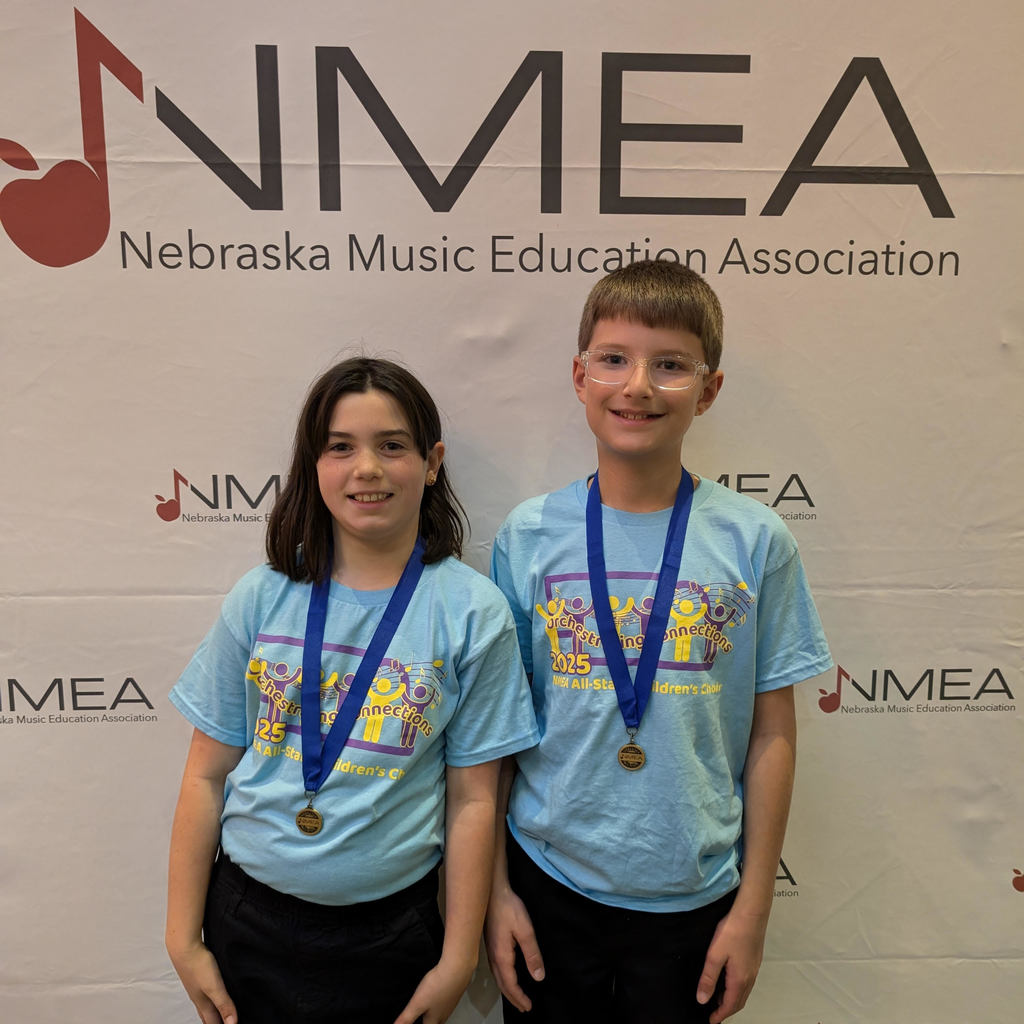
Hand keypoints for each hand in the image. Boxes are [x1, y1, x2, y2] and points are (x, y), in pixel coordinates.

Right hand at [167, 940, 237, 1023]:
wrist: (183, 945)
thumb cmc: (197, 965)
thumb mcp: (214, 987)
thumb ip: (223, 1004)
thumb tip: (232, 1023)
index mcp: (202, 1003)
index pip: (212, 1022)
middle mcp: (198, 996)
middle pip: (207, 1015)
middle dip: (216, 1021)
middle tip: (224, 1023)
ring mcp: (196, 985)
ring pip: (205, 1002)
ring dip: (213, 1009)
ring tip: (219, 1012)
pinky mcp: (197, 974)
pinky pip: (204, 990)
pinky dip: (210, 995)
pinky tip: (213, 989)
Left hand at [393, 957, 475, 1023]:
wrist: (457, 968)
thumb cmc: (438, 985)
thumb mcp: (417, 1003)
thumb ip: (406, 1018)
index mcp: (435, 1019)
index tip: (415, 1022)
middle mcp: (444, 1013)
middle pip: (436, 1022)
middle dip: (428, 1021)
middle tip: (423, 1018)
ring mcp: (451, 1001)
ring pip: (442, 1011)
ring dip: (435, 1011)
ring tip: (428, 1009)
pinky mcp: (455, 990)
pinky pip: (447, 999)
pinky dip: (441, 999)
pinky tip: (438, 992)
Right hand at [484, 887, 544, 1011]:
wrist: (491, 891)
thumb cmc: (509, 909)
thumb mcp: (525, 930)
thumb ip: (532, 954)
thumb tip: (539, 977)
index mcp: (502, 957)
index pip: (510, 984)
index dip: (519, 997)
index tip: (528, 1007)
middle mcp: (493, 957)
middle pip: (502, 984)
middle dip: (513, 998)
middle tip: (523, 1008)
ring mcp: (489, 950)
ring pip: (497, 977)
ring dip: (507, 989)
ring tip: (515, 997)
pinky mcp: (489, 943)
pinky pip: (496, 969)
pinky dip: (502, 979)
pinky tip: (506, 975)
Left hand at [695, 905, 767, 1023]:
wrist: (752, 912)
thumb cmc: (734, 931)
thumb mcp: (715, 955)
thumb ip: (708, 978)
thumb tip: (702, 999)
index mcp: (739, 979)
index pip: (731, 1005)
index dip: (720, 1015)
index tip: (712, 1021)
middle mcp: (750, 976)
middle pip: (739, 1001)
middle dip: (727, 1010)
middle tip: (715, 1013)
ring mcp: (754, 967)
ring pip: (744, 991)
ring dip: (732, 999)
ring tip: (718, 999)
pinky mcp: (754, 959)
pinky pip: (746, 981)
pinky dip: (737, 988)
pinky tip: (728, 979)